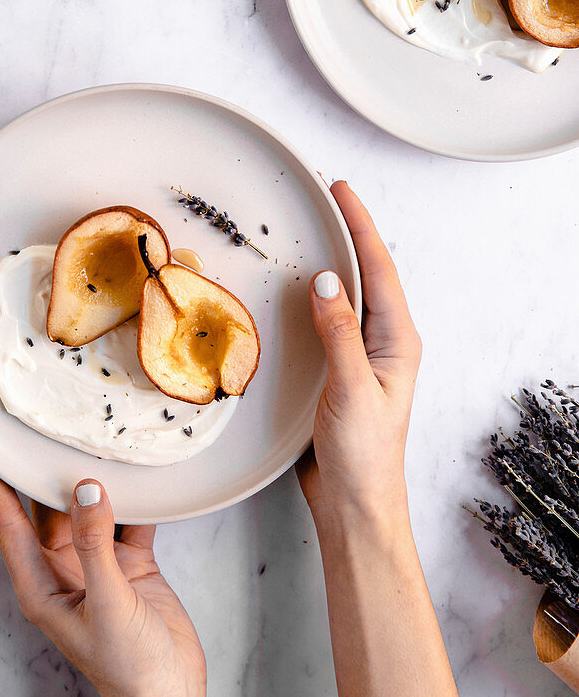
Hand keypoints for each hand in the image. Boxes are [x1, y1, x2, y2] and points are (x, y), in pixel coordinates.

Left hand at [0, 459, 207, 696]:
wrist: (171, 696)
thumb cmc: (128, 670)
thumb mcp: (105, 603)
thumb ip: (94, 544)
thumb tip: (86, 491)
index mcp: (41, 586)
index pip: (10, 526)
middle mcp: (65, 571)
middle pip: (48, 511)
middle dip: (44, 473)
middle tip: (44, 429)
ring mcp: (99, 566)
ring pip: (89, 510)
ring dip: (93, 481)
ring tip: (91, 440)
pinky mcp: (131, 564)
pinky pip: (129, 520)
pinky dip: (135, 498)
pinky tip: (140, 474)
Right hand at [297, 181, 421, 531]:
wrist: (354, 504)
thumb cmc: (364, 456)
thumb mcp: (352, 389)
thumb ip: (340, 334)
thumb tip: (329, 280)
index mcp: (397, 342)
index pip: (380, 271)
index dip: (361, 228)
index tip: (342, 192)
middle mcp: (383, 343)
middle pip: (368, 275)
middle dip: (351, 234)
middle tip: (327, 198)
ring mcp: (361, 356)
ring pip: (349, 296)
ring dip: (334, 261)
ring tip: (314, 230)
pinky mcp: (338, 371)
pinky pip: (329, 321)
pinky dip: (315, 296)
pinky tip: (298, 290)